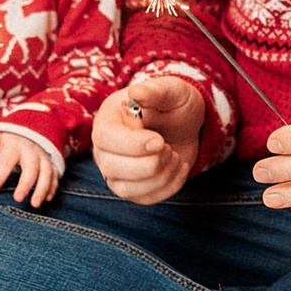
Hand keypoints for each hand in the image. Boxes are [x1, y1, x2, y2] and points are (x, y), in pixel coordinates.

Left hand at [0, 130, 58, 206]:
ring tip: (35, 204)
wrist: (26, 128)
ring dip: (42, 189)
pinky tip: (47, 199)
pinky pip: (55, 175)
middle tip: (18, 199)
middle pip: (31, 168)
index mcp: (13, 145)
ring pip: (47, 173)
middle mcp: (30, 151)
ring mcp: (43, 157)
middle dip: (25, 184)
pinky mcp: (51, 162)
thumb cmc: (5, 139)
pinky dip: (53, 187)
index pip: (6, 162)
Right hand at [91, 76, 200, 204]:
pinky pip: (144, 198)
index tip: (159, 141)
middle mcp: (105, 148)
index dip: (132, 144)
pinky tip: (179, 166)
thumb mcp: (171, 91)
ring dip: (159, 177)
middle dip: (149, 163)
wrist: (185, 124)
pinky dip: (169, 186)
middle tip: (168, 147)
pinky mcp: (133, 187)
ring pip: (125, 189)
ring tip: (174, 156)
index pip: (105, 138)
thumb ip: (154, 91)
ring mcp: (116, 171)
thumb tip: (136, 92)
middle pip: (111, 168)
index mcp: (107, 120)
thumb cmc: (174, 104)